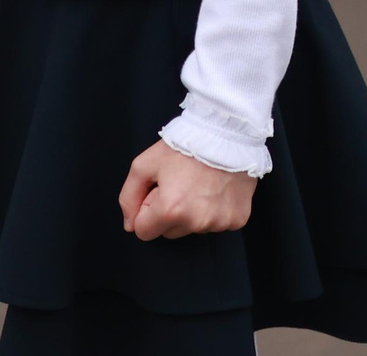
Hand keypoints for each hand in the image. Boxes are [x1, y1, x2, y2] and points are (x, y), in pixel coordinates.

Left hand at [119, 141, 255, 240]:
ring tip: (197, 184)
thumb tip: (130, 225)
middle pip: (169, 232)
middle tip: (177, 185)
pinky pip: (216, 224)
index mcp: (170, 210)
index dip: (146, 210)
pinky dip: (212, 211)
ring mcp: (219, 223)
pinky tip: (214, 189)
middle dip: (168, 213)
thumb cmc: (184, 146)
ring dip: (191, 212)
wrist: (224, 135)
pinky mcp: (237, 220)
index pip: (144, 232)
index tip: (157, 192)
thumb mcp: (144, 164)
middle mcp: (196, 222)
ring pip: (193, 229)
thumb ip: (129, 197)